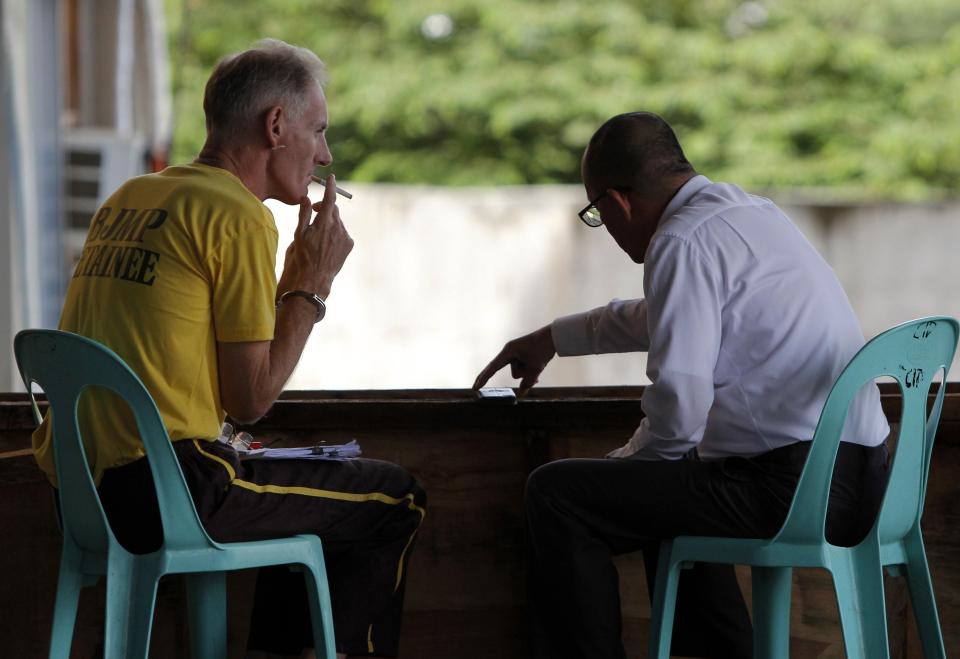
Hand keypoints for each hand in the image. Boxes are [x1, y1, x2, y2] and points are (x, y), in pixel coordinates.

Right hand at [278, 174, 353, 298]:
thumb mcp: (299, 234)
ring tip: (319, 235)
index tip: (332, 178)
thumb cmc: (303, 256)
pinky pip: (343, 232)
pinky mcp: (349, 244)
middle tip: (315, 213)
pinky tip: (327, 244)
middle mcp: (337, 228)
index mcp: (324, 223)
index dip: (330, 187)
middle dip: (325, 208)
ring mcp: (345, 236)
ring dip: (330, 222)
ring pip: (338, 222)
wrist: (315, 278)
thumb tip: (307, 198)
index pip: (329, 199)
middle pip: (334, 210)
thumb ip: (304, 214)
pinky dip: (336, 233)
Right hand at [473, 324, 555, 395]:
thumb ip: (528, 381)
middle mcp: (510, 352)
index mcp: (509, 351)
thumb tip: (522, 393)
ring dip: (531, 372)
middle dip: (525, 374)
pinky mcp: (523, 357)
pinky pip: (524, 370)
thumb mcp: (536, 367)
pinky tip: (539, 371)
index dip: (484, 378)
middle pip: (514, 373)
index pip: (493, 367)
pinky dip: (531, 372)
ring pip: (521, 373)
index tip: (476, 387)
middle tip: (522, 372)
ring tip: (541, 362)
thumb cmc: (542, 348)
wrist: (554, 336)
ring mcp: (517, 355)